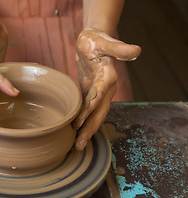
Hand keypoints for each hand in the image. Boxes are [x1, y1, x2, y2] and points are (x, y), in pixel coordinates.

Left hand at [74, 28, 140, 149]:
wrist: (93, 40)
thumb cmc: (97, 40)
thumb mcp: (105, 41)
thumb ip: (119, 48)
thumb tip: (137, 51)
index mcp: (108, 78)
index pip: (98, 96)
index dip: (89, 109)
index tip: (79, 122)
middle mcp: (106, 89)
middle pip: (98, 112)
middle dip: (88, 129)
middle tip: (78, 145)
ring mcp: (99, 93)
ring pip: (93, 115)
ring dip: (85, 129)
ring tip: (77, 145)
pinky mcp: (91, 93)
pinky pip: (87, 110)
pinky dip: (81, 120)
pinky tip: (73, 131)